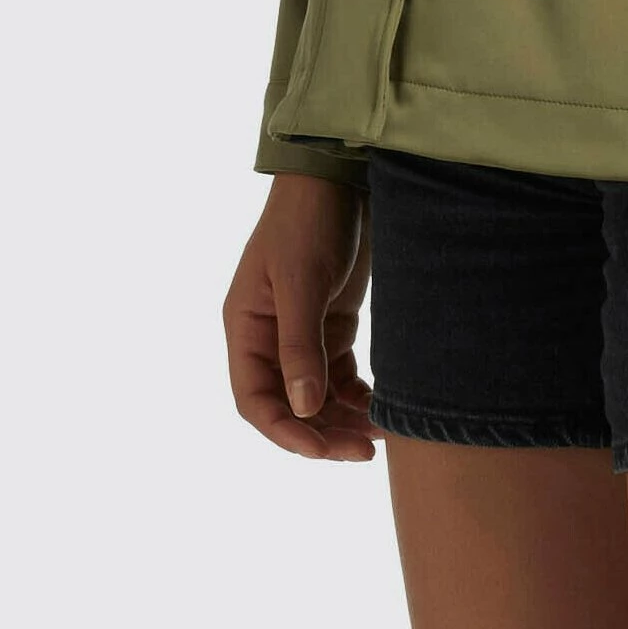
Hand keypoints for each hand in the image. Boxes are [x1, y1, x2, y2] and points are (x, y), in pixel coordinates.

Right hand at [224, 172, 385, 458]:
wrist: (341, 175)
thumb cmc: (308, 220)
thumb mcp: (301, 281)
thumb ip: (299, 344)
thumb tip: (302, 409)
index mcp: (246, 328)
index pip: (255, 399)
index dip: (285, 431)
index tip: (321, 450)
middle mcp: (270, 337)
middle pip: (290, 405)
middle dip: (323, 433)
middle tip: (363, 453)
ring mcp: (302, 332)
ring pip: (318, 396)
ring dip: (344, 420)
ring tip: (380, 436)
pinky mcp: (333, 323)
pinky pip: (341, 376)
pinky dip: (358, 396)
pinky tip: (381, 407)